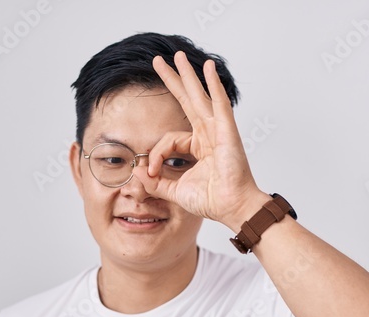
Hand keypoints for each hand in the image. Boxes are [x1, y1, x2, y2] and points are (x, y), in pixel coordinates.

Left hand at [140, 51, 267, 228]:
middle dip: (172, 80)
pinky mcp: (227, 131)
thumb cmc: (212, 200)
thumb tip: (137, 170)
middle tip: (158, 61)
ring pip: (200, 96)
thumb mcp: (175, 191)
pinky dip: (214, 85)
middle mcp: (208, 134)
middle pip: (186, 100)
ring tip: (178, 56)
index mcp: (197, 147)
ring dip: (188, 75)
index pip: (168, 140)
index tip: (151, 171)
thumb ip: (155, 182)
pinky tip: (208, 68)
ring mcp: (218, 130)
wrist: (231, 207)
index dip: (156, 154)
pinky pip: (219, 103)